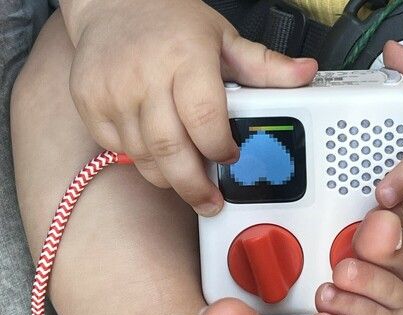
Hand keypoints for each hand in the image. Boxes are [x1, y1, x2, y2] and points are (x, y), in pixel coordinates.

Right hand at [61, 0, 316, 215]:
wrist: (111, 5)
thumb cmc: (171, 22)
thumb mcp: (223, 37)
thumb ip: (264, 64)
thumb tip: (306, 74)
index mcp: (185, 58)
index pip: (205, 120)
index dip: (220, 149)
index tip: (231, 159)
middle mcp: (145, 77)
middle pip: (170, 150)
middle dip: (194, 187)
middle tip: (210, 202)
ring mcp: (113, 93)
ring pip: (144, 158)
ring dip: (170, 177)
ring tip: (187, 180)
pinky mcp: (90, 105)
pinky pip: (120, 151)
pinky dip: (143, 161)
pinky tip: (159, 155)